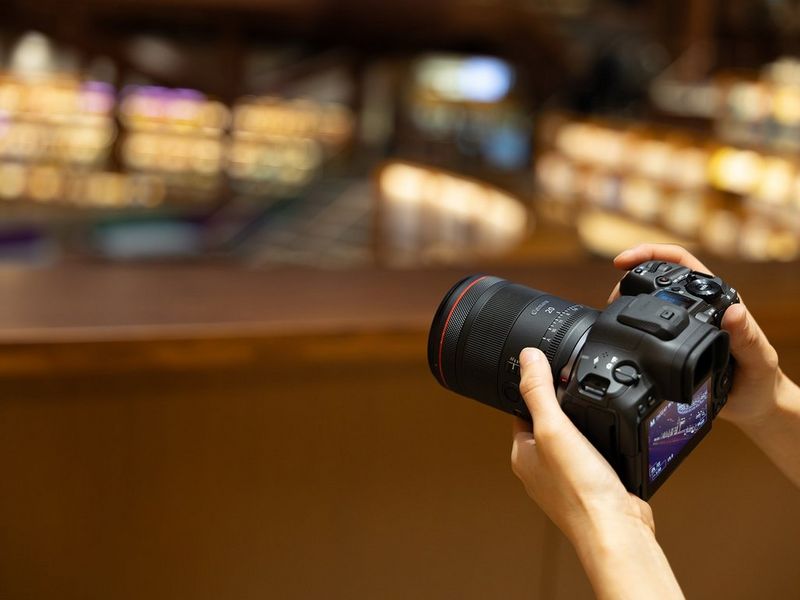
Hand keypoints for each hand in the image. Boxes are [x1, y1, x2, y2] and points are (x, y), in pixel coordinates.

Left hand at [511, 348, 652, 541]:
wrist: (615, 529)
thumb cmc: (579, 491)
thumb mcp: (553, 428)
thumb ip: (539, 391)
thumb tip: (527, 357)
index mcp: (522, 454)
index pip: (520, 412)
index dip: (534, 391)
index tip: (547, 373)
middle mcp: (541, 468)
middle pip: (547, 425)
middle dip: (563, 409)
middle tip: (577, 392)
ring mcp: (566, 479)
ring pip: (571, 441)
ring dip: (584, 428)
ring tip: (597, 415)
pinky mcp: (591, 487)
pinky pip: (592, 458)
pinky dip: (601, 447)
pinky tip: (612, 444)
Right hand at [610, 243, 783, 428]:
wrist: (753, 405)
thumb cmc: (761, 380)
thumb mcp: (758, 359)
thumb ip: (747, 337)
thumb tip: (734, 312)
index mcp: (717, 300)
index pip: (681, 263)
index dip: (652, 254)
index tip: (624, 260)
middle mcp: (698, 308)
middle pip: (658, 276)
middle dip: (630, 276)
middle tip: (612, 295)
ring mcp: (683, 325)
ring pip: (648, 300)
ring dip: (626, 298)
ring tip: (609, 309)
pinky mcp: (672, 343)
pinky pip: (646, 326)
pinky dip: (628, 323)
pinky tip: (617, 331)